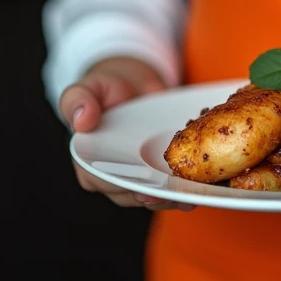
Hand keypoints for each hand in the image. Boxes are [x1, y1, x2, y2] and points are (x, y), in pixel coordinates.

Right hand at [60, 56, 195, 212]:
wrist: (133, 82)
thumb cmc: (105, 88)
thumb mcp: (87, 88)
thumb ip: (78, 100)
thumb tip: (81, 121)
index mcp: (88, 163)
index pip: (104, 182)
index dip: (124, 189)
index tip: (145, 191)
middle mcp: (114, 174)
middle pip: (133, 194)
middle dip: (154, 198)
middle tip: (175, 196)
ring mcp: (140, 174)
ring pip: (154, 195)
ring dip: (173, 198)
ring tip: (192, 195)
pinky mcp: (161, 170)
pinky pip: (172, 184)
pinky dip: (186, 187)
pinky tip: (202, 188)